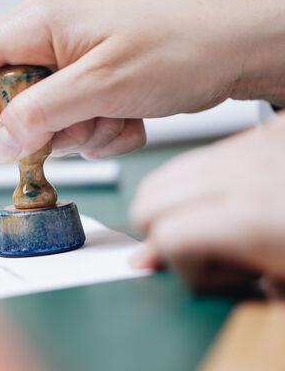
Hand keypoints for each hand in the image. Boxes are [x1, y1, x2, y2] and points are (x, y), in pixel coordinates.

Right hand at [0, 0, 284, 161]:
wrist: (222, 53)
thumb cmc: (175, 50)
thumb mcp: (101, 84)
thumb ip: (40, 114)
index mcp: (34, 29)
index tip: (9, 139)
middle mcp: (43, 48)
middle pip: (4, 106)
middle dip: (46, 131)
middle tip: (83, 120)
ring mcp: (66, 72)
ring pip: (45, 126)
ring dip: (82, 134)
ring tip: (117, 112)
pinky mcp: (86, 92)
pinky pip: (75, 131)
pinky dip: (102, 134)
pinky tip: (128, 115)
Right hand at [130, 114, 284, 295]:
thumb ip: (214, 280)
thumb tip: (153, 262)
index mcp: (251, 219)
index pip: (164, 236)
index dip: (178, 266)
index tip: (208, 275)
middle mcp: (242, 174)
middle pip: (150, 199)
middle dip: (159, 232)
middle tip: (202, 250)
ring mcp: (251, 146)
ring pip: (168, 175)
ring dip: (174, 206)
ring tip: (216, 224)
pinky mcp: (262, 133)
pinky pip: (200, 158)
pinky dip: (197, 183)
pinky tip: (230, 199)